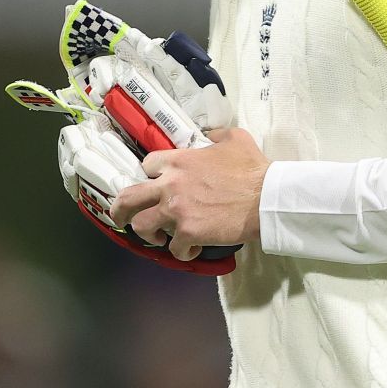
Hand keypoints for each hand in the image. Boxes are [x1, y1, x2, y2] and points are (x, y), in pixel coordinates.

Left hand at [110, 128, 267, 260]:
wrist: (266, 197)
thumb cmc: (253, 168)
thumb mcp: (234, 138)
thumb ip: (215, 136)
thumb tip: (211, 136)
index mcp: (178, 161)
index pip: (147, 165)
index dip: (151, 175)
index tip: (156, 183)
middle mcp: (170, 185)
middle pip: (129, 198)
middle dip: (120, 209)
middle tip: (121, 217)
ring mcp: (176, 210)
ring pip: (142, 226)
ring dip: (149, 234)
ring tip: (159, 238)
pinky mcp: (188, 232)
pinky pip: (174, 248)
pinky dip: (182, 251)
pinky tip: (192, 249)